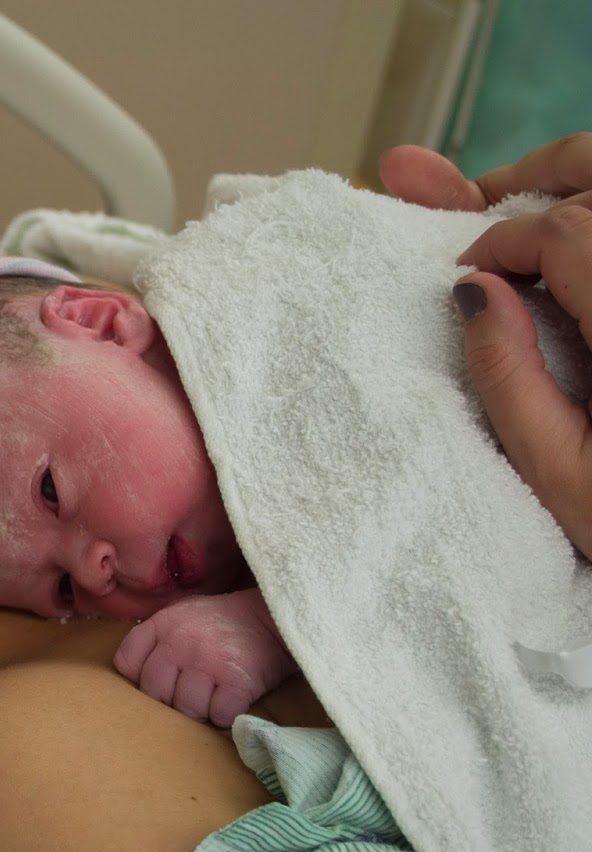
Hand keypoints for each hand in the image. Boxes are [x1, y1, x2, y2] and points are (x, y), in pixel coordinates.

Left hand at [113, 588, 296, 727]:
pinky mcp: (237, 681)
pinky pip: (219, 715)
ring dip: (202, 709)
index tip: (161, 679)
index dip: (140, 678)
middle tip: (192, 691)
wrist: (273, 617)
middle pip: (154, 693)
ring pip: (186, 709)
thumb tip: (132, 674)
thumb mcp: (182, 614)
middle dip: (171, 699)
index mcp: (163, 624)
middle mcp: (180, 642)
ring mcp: (208, 662)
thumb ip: (155, 638)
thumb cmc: (224, 622)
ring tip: (215, 693)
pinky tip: (233, 698)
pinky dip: (227, 714)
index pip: (126, 663)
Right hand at [383, 135, 591, 555]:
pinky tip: (579, 239)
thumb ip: (512, 383)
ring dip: (583, 180)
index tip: (467, 274)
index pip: (569, 234)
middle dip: (543, 176)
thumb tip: (472, 294)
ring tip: (536, 202)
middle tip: (486, 203)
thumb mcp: (568, 480)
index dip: (503, 237)